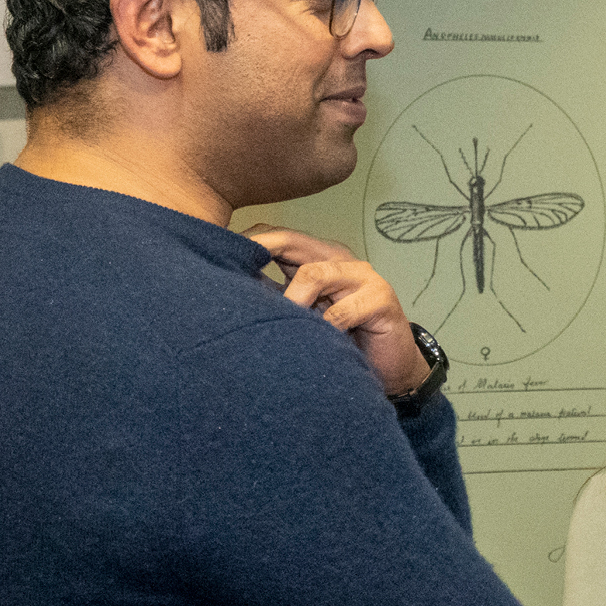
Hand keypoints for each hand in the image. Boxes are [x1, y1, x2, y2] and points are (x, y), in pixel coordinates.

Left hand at [244, 224, 429, 397]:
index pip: (281, 237)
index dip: (251, 242)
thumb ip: (277, 298)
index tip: (215, 254)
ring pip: (315, 274)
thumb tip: (227, 289)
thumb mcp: (304, 315)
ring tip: (283, 325)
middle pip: (294, 243)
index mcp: (320, 258)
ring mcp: (363, 277)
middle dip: (261, 253)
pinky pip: (342, 312)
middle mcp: (340, 260)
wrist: (390, 368)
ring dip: (292, 301)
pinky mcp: (381, 299)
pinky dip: (324, 328)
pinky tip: (318, 342)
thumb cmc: (341, 341)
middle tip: (234, 275)